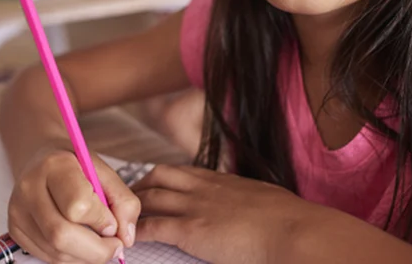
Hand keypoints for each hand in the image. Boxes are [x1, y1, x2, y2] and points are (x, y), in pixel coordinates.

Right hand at [8, 144, 140, 262]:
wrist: (43, 160)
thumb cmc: (77, 166)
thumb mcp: (105, 172)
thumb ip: (123, 201)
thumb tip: (126, 238)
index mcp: (55, 165)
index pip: (78, 205)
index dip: (101, 221)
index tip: (114, 224)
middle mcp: (30, 188)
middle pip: (61, 235)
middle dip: (96, 250)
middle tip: (115, 246)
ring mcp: (19, 211)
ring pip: (55, 251)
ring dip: (86, 257)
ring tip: (100, 244)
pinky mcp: (15, 230)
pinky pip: (47, 257)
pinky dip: (72, 258)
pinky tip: (82, 245)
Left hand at [133, 165, 311, 263]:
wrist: (293, 231)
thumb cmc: (291, 222)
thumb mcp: (268, 202)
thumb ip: (253, 204)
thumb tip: (258, 212)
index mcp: (225, 181)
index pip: (186, 171)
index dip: (166, 178)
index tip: (156, 185)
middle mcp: (206, 188)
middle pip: (161, 175)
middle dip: (141, 184)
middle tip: (129, 198)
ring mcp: (196, 207)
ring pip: (151, 197)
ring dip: (132, 207)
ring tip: (119, 218)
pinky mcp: (191, 230)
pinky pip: (153, 227)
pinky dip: (137, 232)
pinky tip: (128, 240)